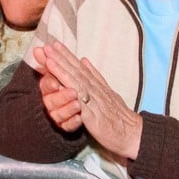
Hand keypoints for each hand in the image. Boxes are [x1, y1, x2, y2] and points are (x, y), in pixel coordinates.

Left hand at [37, 42, 142, 159]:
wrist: (132, 133)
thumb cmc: (120, 117)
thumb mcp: (108, 93)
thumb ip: (96, 77)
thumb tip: (85, 61)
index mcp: (97, 85)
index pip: (79, 67)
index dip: (66, 55)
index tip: (55, 44)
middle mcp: (95, 90)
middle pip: (76, 71)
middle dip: (60, 57)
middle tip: (47, 46)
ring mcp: (94, 101)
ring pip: (75, 81)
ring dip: (61, 69)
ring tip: (49, 57)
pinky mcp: (92, 114)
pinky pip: (79, 100)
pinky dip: (69, 90)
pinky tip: (59, 82)